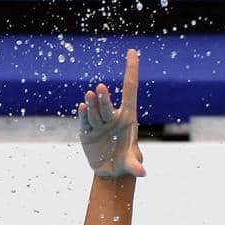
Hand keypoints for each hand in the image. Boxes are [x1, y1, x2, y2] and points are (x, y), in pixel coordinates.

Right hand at [78, 49, 145, 178]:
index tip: (132, 52)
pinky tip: (83, 106)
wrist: (111, 171)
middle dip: (104, 98)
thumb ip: (135, 167)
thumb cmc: (126, 162)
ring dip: (93, 103)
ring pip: (95, 111)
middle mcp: (113, 116)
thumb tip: (142, 173)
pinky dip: (84, 114)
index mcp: (129, 118)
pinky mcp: (87, 131)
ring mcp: (99, 123)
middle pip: (108, 104)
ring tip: (90, 95)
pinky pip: (86, 121)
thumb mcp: (132, 164)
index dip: (131, 70)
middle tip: (101, 89)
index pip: (130, 89)